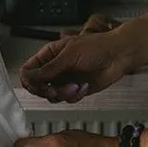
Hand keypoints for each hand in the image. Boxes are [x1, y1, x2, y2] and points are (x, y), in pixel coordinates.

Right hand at [19, 16, 133, 102]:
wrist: (118, 56)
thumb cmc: (96, 47)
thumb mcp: (69, 55)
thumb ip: (48, 68)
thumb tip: (29, 77)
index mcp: (49, 55)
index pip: (28, 70)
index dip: (29, 80)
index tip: (37, 85)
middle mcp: (55, 68)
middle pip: (37, 86)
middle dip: (46, 90)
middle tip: (55, 90)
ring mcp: (64, 79)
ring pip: (52, 96)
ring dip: (63, 93)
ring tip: (75, 86)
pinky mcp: (75, 90)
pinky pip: (67, 99)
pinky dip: (75, 95)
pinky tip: (84, 86)